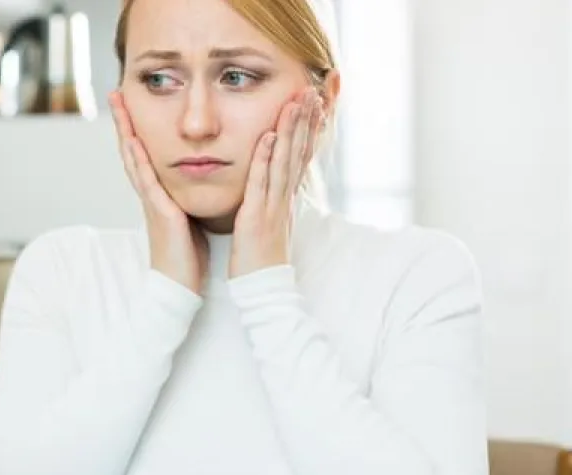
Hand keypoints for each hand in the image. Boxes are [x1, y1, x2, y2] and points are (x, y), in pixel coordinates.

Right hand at [108, 90, 207, 293]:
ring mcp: (151, 201)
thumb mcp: (187, 216)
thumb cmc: (187, 255)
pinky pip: (146, 181)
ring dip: (124, 130)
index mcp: (159, 192)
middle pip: (133, 149)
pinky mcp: (157, 212)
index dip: (137, 127)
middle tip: (116, 93)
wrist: (179, 285)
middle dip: (124, 120)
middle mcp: (151, 192)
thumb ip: (186, 196)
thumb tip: (196, 180)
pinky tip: (132, 139)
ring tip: (118, 104)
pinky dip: (138, 159)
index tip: (132, 102)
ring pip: (134, 158)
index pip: (146, 153)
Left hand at [229, 87, 325, 278]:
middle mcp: (284, 198)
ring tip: (296, 100)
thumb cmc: (261, 258)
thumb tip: (278, 185)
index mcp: (285, 198)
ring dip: (291, 129)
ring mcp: (273, 206)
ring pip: (284, 161)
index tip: (313, 102)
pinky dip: (265, 159)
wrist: (263, 289)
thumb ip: (273, 201)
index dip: (308, 128)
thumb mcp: (271, 223)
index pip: (300, 156)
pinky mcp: (257, 217)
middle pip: (298, 151)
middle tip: (311, 89)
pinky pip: (261, 183)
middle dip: (305, 119)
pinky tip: (269, 137)